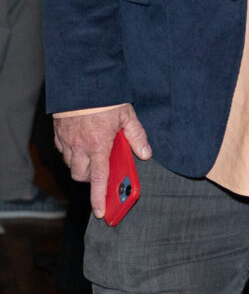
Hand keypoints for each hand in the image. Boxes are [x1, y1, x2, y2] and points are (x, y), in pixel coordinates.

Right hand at [53, 104, 151, 218]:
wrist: (82, 81)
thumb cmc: (106, 98)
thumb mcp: (127, 115)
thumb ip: (137, 136)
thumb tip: (145, 154)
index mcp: (99, 145)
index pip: (99, 179)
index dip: (99, 198)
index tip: (100, 212)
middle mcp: (80, 147)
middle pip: (81, 176)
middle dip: (91, 178)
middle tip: (101, 169)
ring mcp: (67, 141)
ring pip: (71, 165)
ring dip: (80, 166)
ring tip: (92, 154)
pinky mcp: (58, 134)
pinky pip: (63, 151)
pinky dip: (70, 153)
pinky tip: (80, 143)